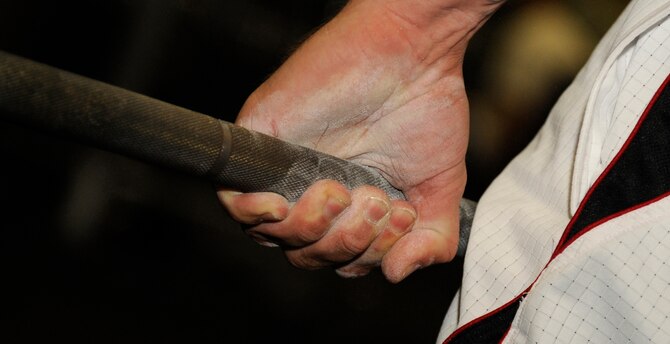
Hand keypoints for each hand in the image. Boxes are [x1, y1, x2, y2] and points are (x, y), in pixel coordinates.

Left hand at [219, 0, 503, 281]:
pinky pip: (235, 200)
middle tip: (376, 201)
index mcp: (350, 206)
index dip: (366, 255)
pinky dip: (255, 214)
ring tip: (345, 190)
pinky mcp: (260, 143)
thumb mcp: (439, 189)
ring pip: (273, 236)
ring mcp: (284, 170)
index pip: (339, 259)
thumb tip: (395, 273)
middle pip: (307, 254)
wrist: (410, 52)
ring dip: (315, 227)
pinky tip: (282, 205)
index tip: (399, 215)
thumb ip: (431, 240)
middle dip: (348, 242)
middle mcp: (314, 192)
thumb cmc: (425, 111)